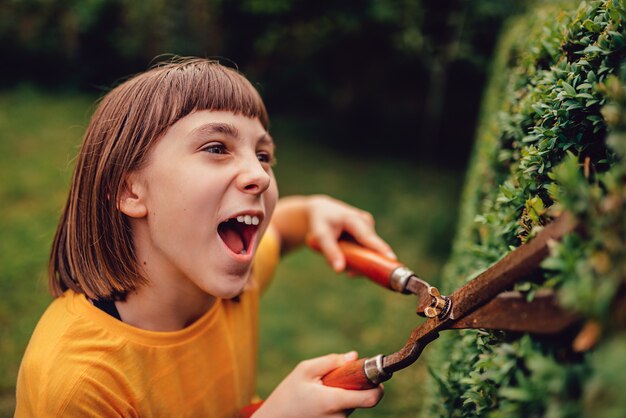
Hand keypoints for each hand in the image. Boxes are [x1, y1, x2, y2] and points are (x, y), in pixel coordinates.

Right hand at [252, 352, 383, 417]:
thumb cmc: (288, 393)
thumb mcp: (305, 370)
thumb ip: (332, 361)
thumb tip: (354, 356)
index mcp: (333, 401)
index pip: (371, 399)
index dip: (379, 387)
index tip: (376, 377)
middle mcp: (338, 417)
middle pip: (361, 398)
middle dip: (355, 385)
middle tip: (338, 376)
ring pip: (352, 405)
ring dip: (344, 393)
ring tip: (321, 390)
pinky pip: (343, 411)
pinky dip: (337, 402)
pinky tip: (319, 400)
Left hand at [305, 195, 395, 271]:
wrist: (321, 211)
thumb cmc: (320, 222)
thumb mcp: (320, 235)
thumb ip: (331, 252)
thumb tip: (339, 270)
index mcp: (354, 219)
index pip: (368, 238)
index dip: (380, 249)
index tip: (392, 259)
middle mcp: (366, 223)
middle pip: (370, 249)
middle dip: (360, 263)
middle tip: (349, 273)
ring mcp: (369, 228)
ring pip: (367, 252)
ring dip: (355, 260)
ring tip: (338, 254)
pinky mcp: (368, 235)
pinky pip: (365, 251)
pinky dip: (355, 257)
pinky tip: (344, 253)